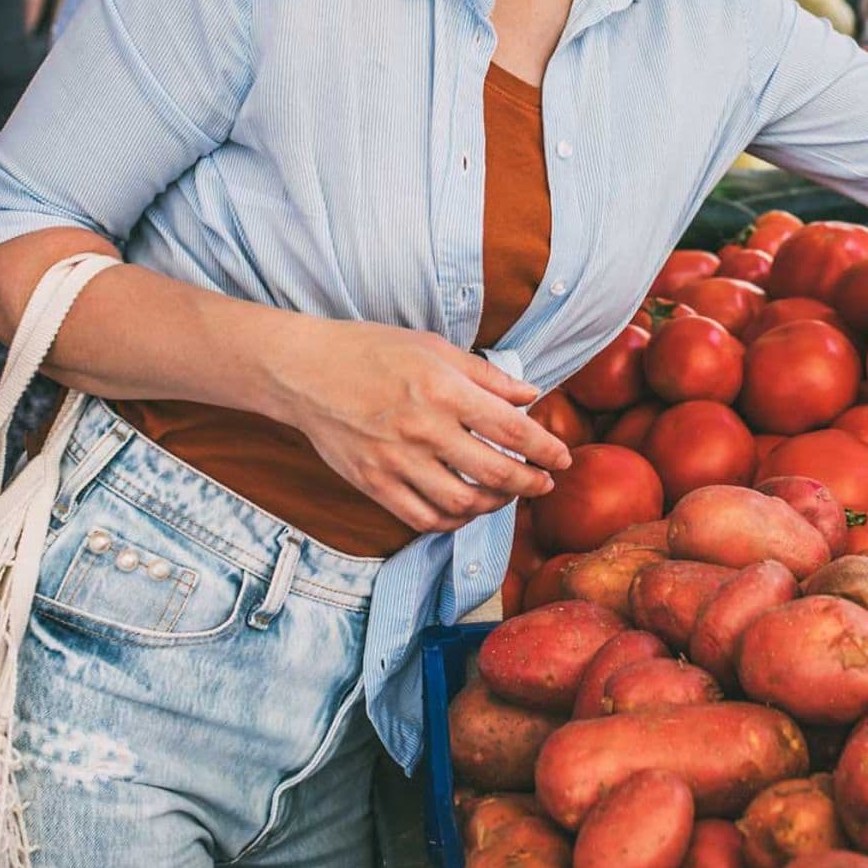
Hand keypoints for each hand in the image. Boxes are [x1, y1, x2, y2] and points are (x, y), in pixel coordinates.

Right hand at [273, 319, 570, 534]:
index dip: (546, 449)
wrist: (305, 371)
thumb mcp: (434, 347)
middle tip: (544, 483)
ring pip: (462, 503)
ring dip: (494, 505)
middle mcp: (423, 428)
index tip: (562, 459)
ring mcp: (396, 460)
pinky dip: (453, 520)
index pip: (511, 429)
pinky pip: (423, 518)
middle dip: (530, 483)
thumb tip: (530, 397)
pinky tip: (466, 508)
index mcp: (443, 389)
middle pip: (494, 472)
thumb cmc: (372, 351)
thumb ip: (486, 376)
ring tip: (506, 496)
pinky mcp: (373, 483)